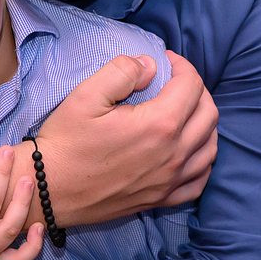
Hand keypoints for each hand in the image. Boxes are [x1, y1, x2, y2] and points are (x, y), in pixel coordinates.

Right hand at [37, 53, 217, 224]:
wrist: (50, 189)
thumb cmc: (66, 140)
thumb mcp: (86, 95)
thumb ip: (122, 71)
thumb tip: (150, 65)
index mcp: (159, 125)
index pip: (191, 86)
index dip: (182, 66)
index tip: (167, 60)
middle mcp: (173, 155)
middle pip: (209, 114)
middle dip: (197, 90)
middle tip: (176, 80)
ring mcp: (170, 181)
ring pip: (210, 147)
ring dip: (204, 122)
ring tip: (185, 110)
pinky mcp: (161, 199)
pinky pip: (199, 180)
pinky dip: (202, 159)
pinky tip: (189, 150)